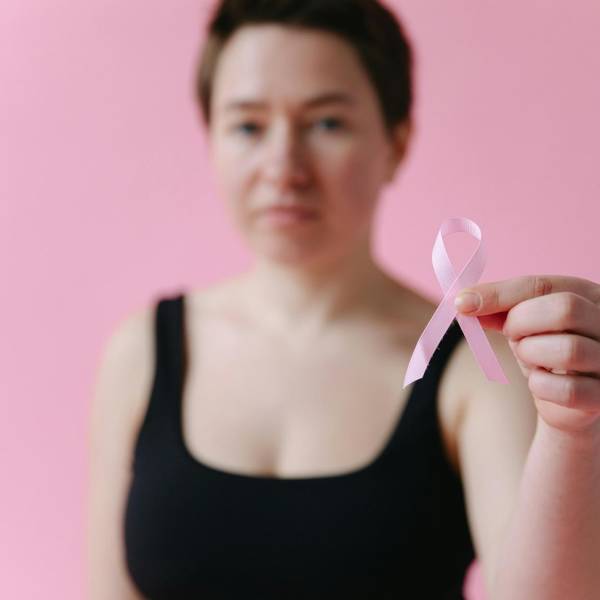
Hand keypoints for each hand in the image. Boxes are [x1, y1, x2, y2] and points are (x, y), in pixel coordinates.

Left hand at [455, 275, 599, 435]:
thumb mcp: (521, 322)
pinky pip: (567, 390)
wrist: (567, 401)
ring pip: (568, 349)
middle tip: (512, 335)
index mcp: (589, 294)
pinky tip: (541, 383)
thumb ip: (498, 308)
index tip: (462, 304)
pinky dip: (541, 387)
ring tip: (531, 358)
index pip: (542, 285)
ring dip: (532, 354)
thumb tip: (463, 303)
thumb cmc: (545, 349)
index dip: (498, 294)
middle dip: (522, 323)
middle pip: (564, 309)